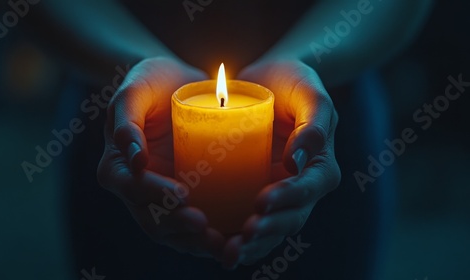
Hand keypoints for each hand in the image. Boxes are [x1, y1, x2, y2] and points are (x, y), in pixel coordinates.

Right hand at [97, 57, 224, 257]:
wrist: (179, 85)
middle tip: (203, 224)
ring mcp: (163, 197)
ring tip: (221, 242)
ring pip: (174, 230)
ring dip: (195, 241)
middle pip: (152, 219)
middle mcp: (139, 188)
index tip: (182, 194)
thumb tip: (134, 159)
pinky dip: (210, 236)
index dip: (154, 195)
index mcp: (119, 166)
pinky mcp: (189, 197)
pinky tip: (233, 238)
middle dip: (177, 226)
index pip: (132, 188)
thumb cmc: (151, 83)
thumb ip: (127, 119)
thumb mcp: (134, 90)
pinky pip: (195, 222)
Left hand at [222, 59, 340, 267]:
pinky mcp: (252, 192)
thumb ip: (313, 121)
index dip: (288, 200)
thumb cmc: (293, 83)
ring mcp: (276, 193)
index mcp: (320, 166)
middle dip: (268, 231)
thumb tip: (298, 162)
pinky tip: (212, 244)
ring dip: (250, 245)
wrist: (267, 83)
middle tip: (243, 237)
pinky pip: (245, 220)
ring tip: (227, 252)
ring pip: (269, 228)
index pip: (309, 189)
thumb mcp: (309, 92)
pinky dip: (233, 236)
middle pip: (289, 218)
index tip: (262, 202)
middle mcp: (300, 187)